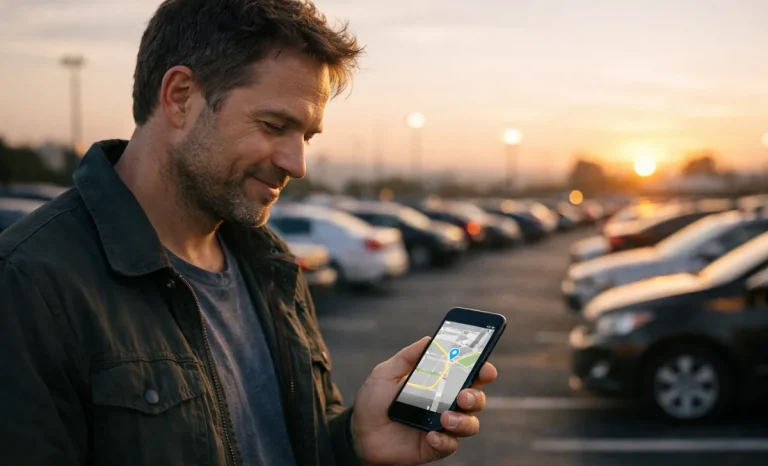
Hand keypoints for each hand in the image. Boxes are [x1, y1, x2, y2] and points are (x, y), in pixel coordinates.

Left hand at [351, 337, 497, 465]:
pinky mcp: (435, 446)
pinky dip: (444, 440)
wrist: (359, 434)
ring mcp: (442, 426)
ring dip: (463, 420)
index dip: (481, 369)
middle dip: (476, 395)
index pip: (467, 374)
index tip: (484, 366)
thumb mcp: (385, 374)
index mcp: (438, 383)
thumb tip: (429, 339)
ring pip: (470, 424)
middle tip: (463, 395)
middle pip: (475, 398)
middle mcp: (445, 404)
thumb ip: (407, 357)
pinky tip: (431, 435)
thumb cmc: (373, 402)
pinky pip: (450, 445)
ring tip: (445, 418)